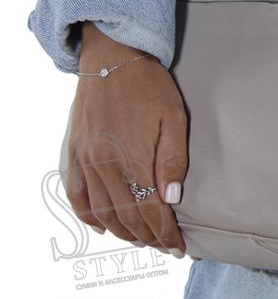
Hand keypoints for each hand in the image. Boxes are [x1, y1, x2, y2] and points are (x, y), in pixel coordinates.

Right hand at [64, 22, 187, 256]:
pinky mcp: (74, 153)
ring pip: (102, 212)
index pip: (151, 210)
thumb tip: (171, 198)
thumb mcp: (173, 116)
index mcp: (132, 157)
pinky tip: (103, 226)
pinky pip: (77, 196)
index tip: (178, 247)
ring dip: (123, 231)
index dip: (165, 233)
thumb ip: (173, 159)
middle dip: (148, 236)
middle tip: (164, 246)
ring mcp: (86, 160)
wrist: (112, 56)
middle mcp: (105, 164)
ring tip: (142, 239)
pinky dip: (89, 217)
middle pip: (127, 216)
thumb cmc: (149, 84)